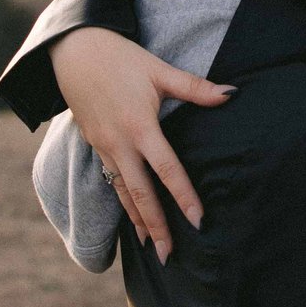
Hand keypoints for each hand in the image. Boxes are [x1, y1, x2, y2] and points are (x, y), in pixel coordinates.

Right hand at [49, 27, 231, 261]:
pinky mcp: (95, 145)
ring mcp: (104, 147)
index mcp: (140, 127)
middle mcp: (119, 144)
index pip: (167, 170)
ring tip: (150, 247)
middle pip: (140, 194)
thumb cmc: (120, 59)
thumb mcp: (159, 71)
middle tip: (168, 255)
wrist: (73, 51)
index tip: (198, 221)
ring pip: (123, 192)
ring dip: (137, 222)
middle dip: (156, 226)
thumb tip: (231, 94)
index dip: (183, 196)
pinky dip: (123, 203)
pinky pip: (111, 181)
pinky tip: (131, 218)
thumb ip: (195, 88)